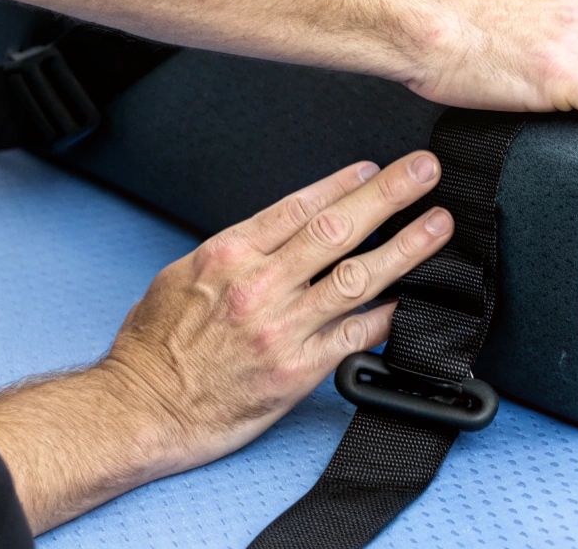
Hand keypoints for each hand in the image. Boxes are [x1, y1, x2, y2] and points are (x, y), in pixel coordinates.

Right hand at [101, 151, 449, 473]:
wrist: (140, 409)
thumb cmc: (152, 348)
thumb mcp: (179, 277)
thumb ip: (231, 253)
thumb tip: (274, 233)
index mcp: (227, 254)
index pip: (299, 206)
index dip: (342, 184)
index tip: (371, 168)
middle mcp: (258, 285)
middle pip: (337, 229)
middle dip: (388, 194)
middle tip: (422, 172)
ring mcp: (282, 328)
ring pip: (358, 277)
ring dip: (405, 247)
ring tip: (437, 226)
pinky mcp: (297, 371)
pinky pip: (356, 335)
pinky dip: (390, 314)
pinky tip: (415, 298)